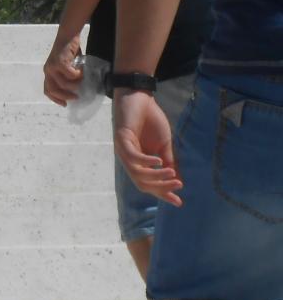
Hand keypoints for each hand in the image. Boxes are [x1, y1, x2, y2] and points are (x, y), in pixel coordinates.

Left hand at [42, 36, 83, 105]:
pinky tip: (82, 70)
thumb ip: (68, 76)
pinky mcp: (59, 62)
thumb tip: (78, 90)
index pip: (47, 90)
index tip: (65, 104)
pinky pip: (70, 75)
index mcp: (48, 73)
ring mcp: (52, 66)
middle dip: (65, 96)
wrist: (68, 36)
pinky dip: (78, 75)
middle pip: (53, 90)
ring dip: (75, 85)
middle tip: (77, 97)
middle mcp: (47, 70)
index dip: (55, 99)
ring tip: (82, 80)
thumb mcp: (68, 66)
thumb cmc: (70, 52)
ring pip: (63, 84)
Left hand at [114, 88, 182, 204]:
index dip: (163, 193)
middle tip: (178, 186)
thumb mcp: (163, 145)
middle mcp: (128, 159)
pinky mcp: (121, 138)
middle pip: (142, 182)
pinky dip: (145, 162)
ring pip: (137, 172)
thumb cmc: (150, 120)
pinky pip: (132, 156)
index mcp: (139, 162)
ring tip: (172, 174)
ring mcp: (123, 149)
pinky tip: (158, 161)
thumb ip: (168, 161)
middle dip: (160, 188)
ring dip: (155, 176)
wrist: (139, 96)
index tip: (179, 202)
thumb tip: (178, 180)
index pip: (149, 184)